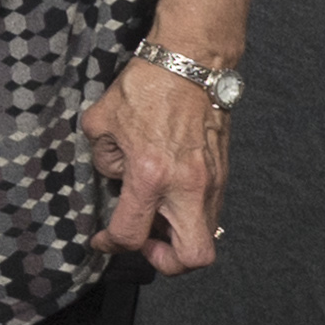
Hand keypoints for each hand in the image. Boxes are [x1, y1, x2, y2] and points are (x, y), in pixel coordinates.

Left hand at [84, 52, 229, 273]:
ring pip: (206, 236)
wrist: (191, 63)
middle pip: (193, 257)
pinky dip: (189, 214)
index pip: (131, 233)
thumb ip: (103, 160)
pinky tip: (169, 196)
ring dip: (179, 236)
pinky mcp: (223, 173)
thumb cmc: (145, 87)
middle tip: (145, 240)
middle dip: (166, 260)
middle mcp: (187, 185)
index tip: (102, 240)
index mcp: (150, 174)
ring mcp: (211, 181)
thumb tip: (116, 178)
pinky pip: (209, 211)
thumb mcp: (101, 123)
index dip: (111, 245)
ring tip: (155, 215)